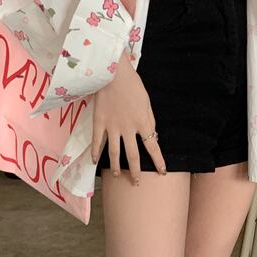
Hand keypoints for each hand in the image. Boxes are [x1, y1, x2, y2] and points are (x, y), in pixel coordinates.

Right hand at [91, 49, 166, 182]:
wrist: (113, 73)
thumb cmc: (133, 85)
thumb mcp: (147, 103)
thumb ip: (150, 121)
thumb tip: (153, 136)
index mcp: (143, 123)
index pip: (153, 147)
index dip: (158, 161)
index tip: (162, 172)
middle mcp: (128, 129)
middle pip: (133, 156)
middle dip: (136, 171)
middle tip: (137, 183)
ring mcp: (112, 127)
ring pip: (114, 152)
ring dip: (116, 166)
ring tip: (117, 175)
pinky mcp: (99, 122)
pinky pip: (96, 141)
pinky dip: (95, 152)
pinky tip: (94, 162)